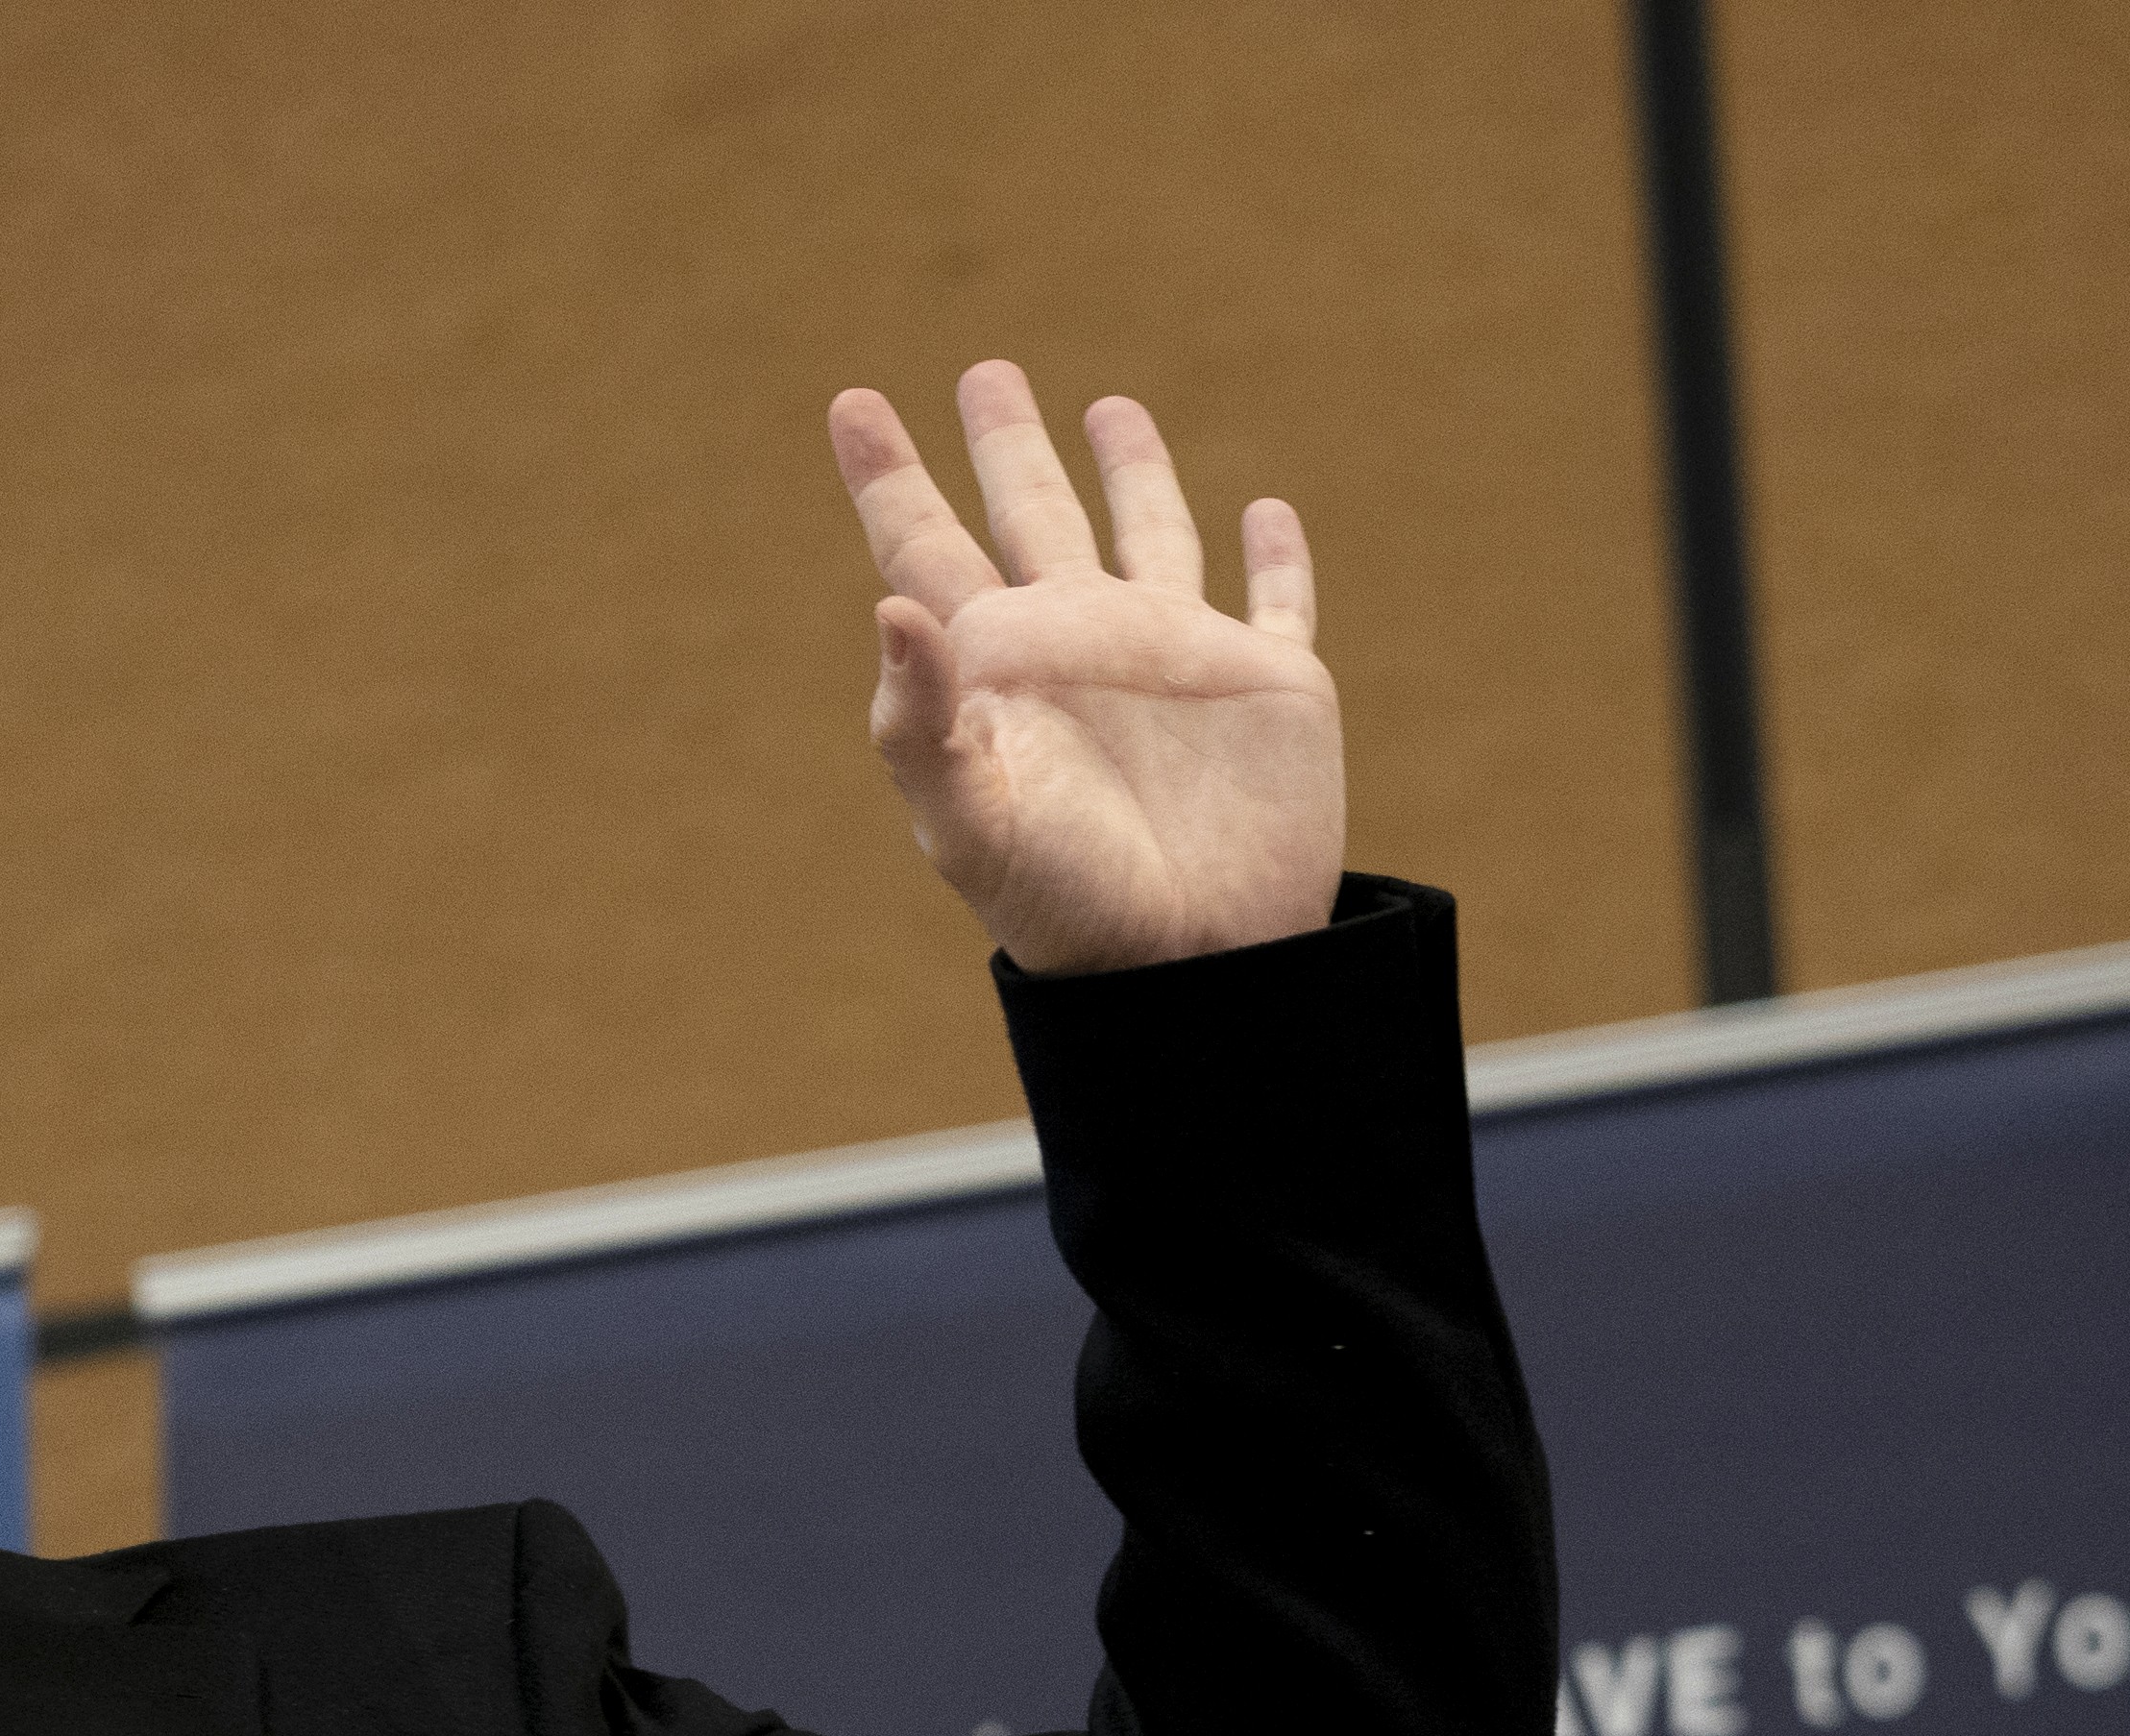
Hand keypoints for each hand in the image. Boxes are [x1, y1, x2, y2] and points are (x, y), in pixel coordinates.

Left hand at [833, 365, 1343, 974]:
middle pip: (1031, 515)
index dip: (888, 477)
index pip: (926, 547)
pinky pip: (1276, 603)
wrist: (1187, 968)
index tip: (852, 402)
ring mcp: (1173, 661)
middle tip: (987, 373)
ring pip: (1150, 535)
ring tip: (1110, 408)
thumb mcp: (969, 819)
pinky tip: (1267, 514)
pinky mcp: (1267, 685)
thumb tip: (887, 603)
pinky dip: (1277, 557)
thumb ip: (917, 721)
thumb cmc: (1062, 905)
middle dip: (1007, 447)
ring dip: (1133, 473)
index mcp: (999, 664)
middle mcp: (1080, 645)